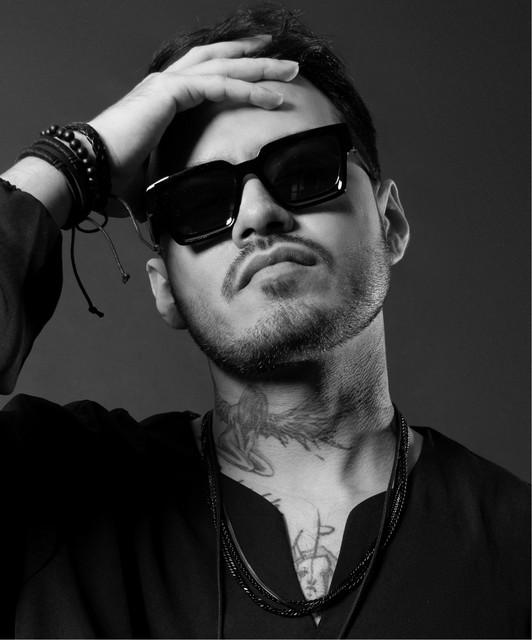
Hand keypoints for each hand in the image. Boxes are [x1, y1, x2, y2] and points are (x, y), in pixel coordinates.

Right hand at [88, 35, 298, 214]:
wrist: (91, 172)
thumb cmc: (114, 177)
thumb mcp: (151, 180)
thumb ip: (162, 188)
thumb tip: (164, 216)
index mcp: (163, 99)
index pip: (206, 75)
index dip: (235, 71)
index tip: (262, 74)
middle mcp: (166, 84)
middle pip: (219, 60)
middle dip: (254, 58)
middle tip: (286, 62)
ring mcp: (167, 84)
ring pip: (223, 65)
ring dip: (259, 67)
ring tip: (291, 70)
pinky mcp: (170, 92)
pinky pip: (218, 86)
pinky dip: (246, 89)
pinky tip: (272, 97)